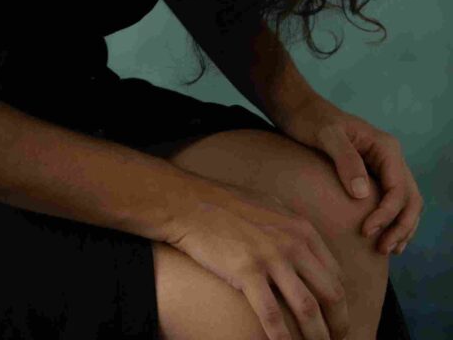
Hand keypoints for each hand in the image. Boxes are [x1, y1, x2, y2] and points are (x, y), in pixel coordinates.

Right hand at [168, 176, 349, 339]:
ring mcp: (270, 257)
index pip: (335, 274)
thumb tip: (306, 249)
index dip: (340, 302)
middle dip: (338, 324)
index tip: (336, 319)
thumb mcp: (270, 207)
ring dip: (317, 336)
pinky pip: (272, 315)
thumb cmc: (227, 204)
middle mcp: (292, 242)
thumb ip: (291, 229)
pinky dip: (283, 338)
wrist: (190, 203)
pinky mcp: (247, 271)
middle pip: (331, 293)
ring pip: (307, 308)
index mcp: (302, 228)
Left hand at [274, 92, 423, 256]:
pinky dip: (393, 220)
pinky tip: (382, 236)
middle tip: (382, 249)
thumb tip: (362, 194)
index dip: (387, 214)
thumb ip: (345, 159)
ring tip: (386, 249)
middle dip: (401, 226)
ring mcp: (383, 165)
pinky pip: (392, 200)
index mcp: (385, 146)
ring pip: (406, 202)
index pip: (398, 189)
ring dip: (401, 227)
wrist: (297, 109)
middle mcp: (389, 156)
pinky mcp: (372, 173)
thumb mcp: (325, 135)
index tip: (366, 231)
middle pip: (410, 198)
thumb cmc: (309, 119)